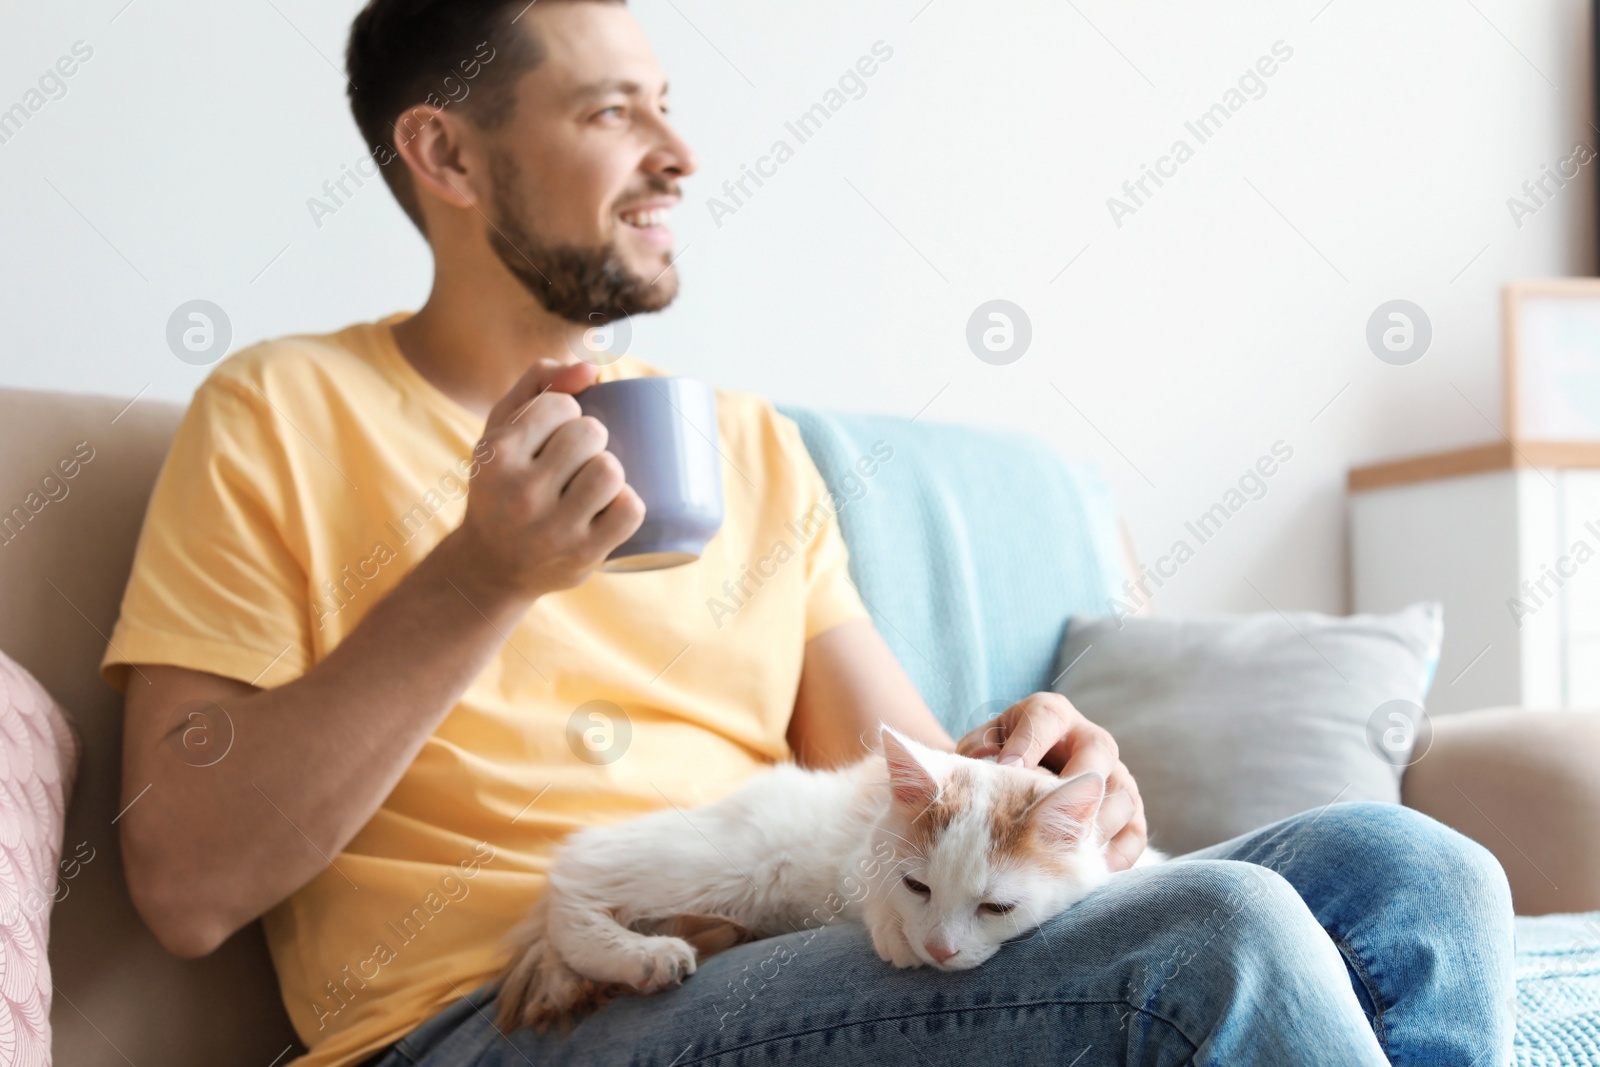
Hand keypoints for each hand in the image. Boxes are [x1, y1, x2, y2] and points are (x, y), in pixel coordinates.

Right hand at [447, 358, 645, 599]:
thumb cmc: (503, 484)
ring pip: (611, 470)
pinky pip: (630, 511)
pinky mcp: (583, 555)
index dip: (567, 412)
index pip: (561, 405)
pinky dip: (626, 504)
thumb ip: (539, 383)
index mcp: (496, 455)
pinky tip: (607, 507)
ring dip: (609, 471)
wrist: (490, 565)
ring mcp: (553, 528)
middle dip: (591, 438)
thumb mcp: (501, 430)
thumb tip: (594, 368)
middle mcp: (520, 492)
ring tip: (590, 482)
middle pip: (591, 433)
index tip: (552, 433)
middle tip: (575, 459)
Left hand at [956, 693, 1147, 870]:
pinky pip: (1135, 834)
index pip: (1046, 719)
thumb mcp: (988, 744)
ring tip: (1069, 849)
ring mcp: (1117, 776)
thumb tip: (982, 761)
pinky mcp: (1130, 813)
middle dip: (1075, 785)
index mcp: (1053, 715)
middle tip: (1049, 817)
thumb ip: (980, 748)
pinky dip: (1118, 855)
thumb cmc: (1005, 758)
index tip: (1007, 769)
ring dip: (1099, 824)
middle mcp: (1091, 740)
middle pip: (1097, 752)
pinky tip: (1092, 871)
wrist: (1031, 776)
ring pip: (1122, 795)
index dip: (1028, 743)